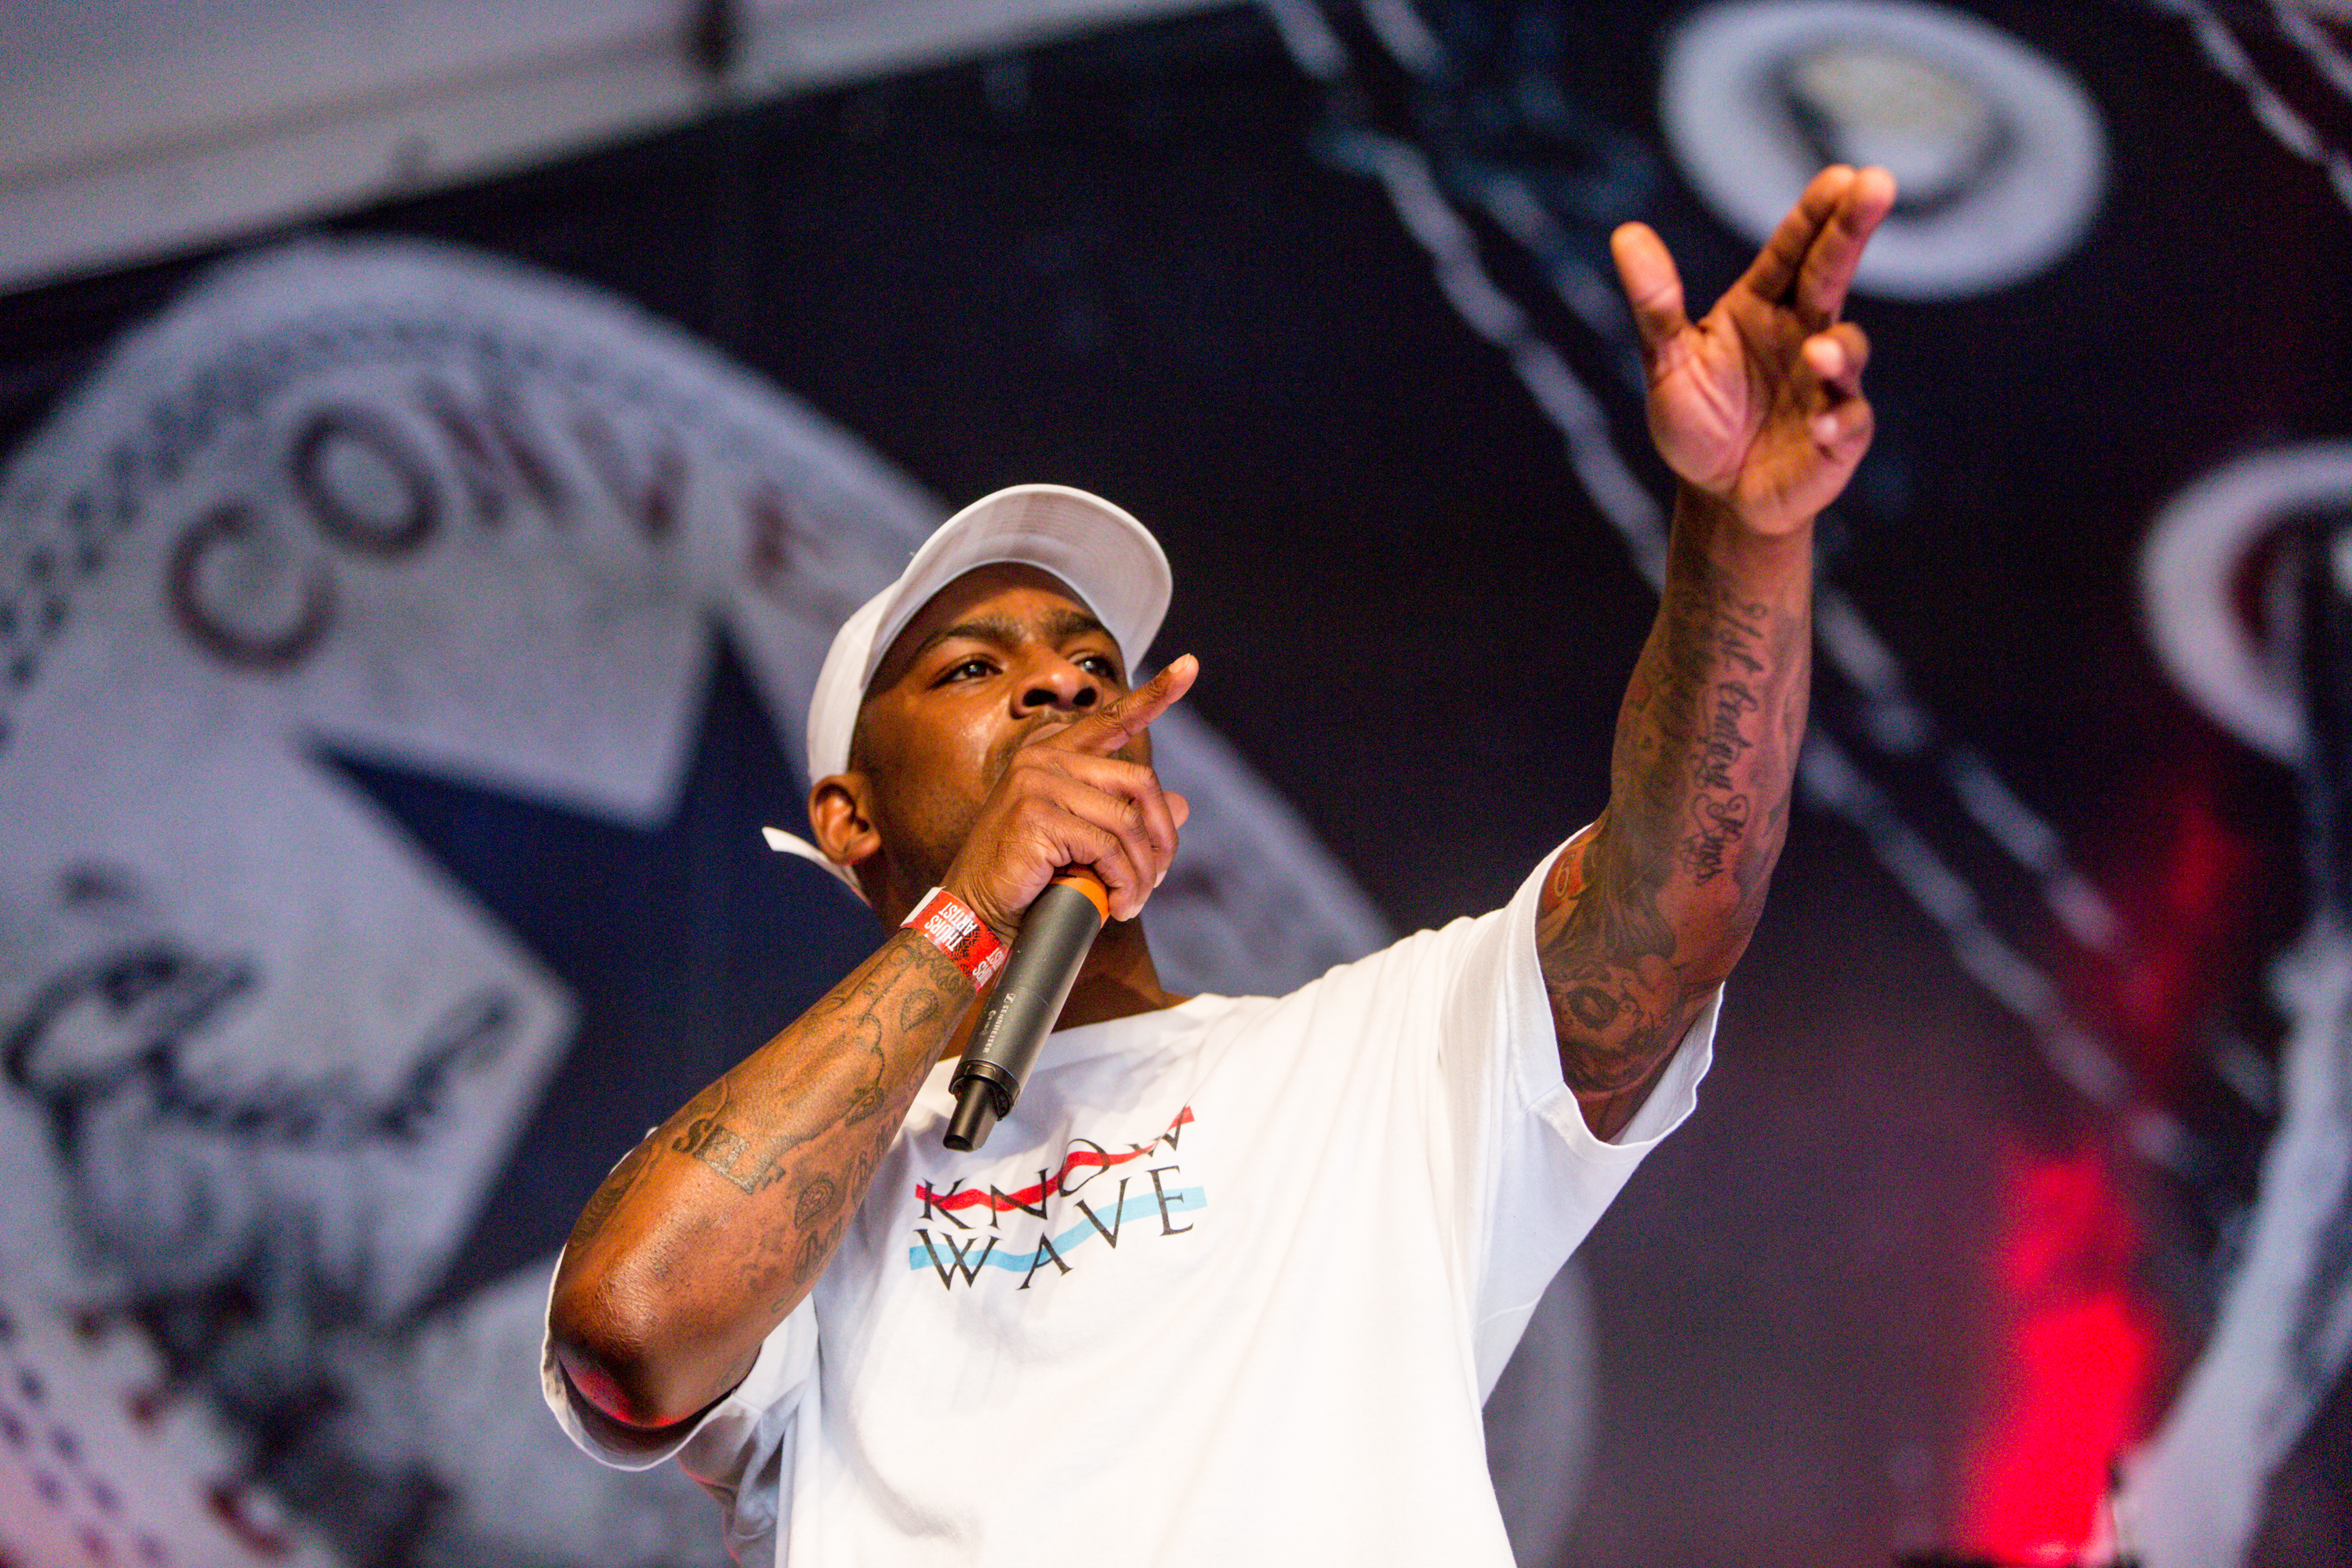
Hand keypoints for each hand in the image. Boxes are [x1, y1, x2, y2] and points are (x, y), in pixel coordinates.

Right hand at [943, 655, 1197, 936]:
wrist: (976, 912)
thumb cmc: (1028, 878)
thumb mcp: (1084, 843)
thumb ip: (1127, 818)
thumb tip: (1182, 804)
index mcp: (1052, 753)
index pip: (1111, 718)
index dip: (1154, 694)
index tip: (1190, 667)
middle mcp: (1043, 757)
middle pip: (1139, 782)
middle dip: (1159, 837)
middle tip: (1154, 878)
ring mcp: (1037, 781)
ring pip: (1127, 822)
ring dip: (1140, 871)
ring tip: (1131, 901)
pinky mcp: (1036, 814)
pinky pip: (1107, 847)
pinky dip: (1123, 881)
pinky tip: (1116, 903)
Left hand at [1610, 164, 1894, 535]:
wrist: (1717, 495)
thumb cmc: (1698, 420)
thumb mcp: (1668, 361)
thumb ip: (1655, 304)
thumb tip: (1626, 233)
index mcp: (1763, 305)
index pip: (1794, 249)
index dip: (1817, 213)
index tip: (1842, 175)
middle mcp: (1804, 332)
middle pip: (1833, 271)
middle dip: (1854, 229)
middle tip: (1877, 184)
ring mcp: (1827, 383)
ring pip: (1847, 349)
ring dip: (1838, 348)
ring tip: (1818, 352)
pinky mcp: (1839, 436)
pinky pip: (1848, 421)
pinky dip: (1837, 420)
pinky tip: (1820, 425)